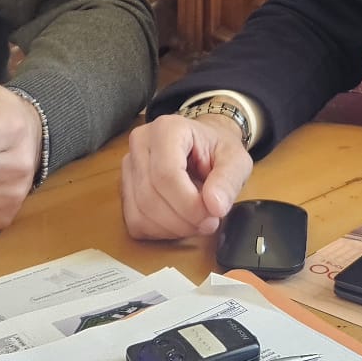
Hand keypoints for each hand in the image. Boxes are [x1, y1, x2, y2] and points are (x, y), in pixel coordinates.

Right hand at [119, 112, 253, 240]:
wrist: (202, 146)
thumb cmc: (217, 150)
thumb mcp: (236, 160)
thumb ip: (229, 180)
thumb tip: (215, 206)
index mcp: (167, 129)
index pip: (166, 174)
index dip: (189, 204)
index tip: (213, 215)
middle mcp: (141, 143)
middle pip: (150, 196)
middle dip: (183, 220)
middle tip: (208, 222)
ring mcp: (128, 166)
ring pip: (140, 212)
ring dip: (172, 228)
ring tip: (196, 221)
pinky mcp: (125, 188)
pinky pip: (135, 221)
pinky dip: (159, 231)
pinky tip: (179, 223)